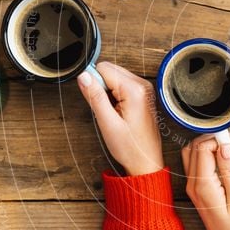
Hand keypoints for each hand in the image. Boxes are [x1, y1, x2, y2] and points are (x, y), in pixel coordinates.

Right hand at [77, 61, 163, 175]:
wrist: (146, 161)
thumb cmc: (130, 148)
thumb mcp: (107, 123)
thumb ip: (95, 97)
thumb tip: (84, 76)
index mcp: (134, 90)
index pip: (104, 68)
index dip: (93, 83)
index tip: (96, 100)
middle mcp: (143, 85)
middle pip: (110, 69)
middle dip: (101, 86)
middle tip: (106, 109)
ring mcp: (145, 89)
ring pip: (115, 76)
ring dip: (108, 91)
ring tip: (113, 113)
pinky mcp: (143, 94)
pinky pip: (122, 85)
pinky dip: (115, 95)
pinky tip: (119, 112)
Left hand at [181, 133, 229, 229]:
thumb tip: (225, 147)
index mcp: (202, 186)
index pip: (204, 147)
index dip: (223, 138)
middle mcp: (193, 185)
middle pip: (196, 146)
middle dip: (217, 138)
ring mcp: (193, 187)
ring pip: (193, 152)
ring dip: (212, 144)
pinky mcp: (198, 189)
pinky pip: (197, 162)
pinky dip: (209, 153)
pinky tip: (225, 157)